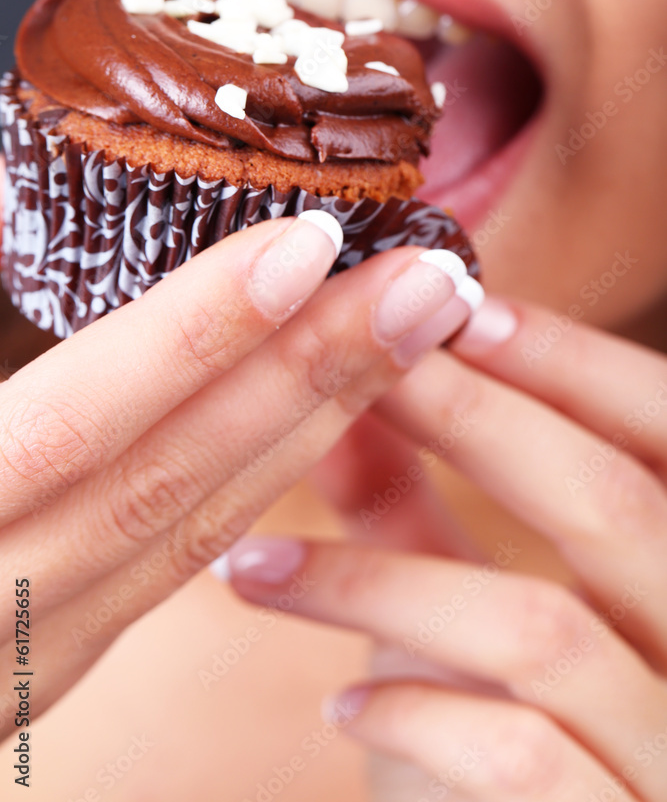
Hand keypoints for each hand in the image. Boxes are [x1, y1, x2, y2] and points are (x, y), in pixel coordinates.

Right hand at [0, 178, 473, 733]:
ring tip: (410, 331)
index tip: (306, 245)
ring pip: (193, 533)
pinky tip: (330, 419)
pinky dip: (259, 488)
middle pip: (172, 483)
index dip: (191, 337)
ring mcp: (18, 656)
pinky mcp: (44, 664)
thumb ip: (2, 351)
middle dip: (313, 376)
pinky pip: (173, 569)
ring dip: (315, 430)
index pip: (74, 429)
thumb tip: (47, 230)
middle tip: (429, 279)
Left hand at [224, 296, 666, 800]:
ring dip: (375, 583)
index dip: (574, 361)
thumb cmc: (494, 720)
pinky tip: (339, 703)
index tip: (460, 307)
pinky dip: (412, 710)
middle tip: (359, 379)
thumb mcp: (458, 595)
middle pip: (616, 503)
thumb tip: (331, 379)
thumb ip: (406, 498)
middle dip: (478, 423)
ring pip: (541, 627)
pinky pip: (521, 756)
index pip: (665, 428)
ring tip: (257, 566)